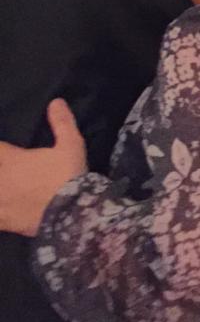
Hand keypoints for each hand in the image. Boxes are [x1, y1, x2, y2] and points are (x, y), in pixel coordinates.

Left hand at [0, 100, 86, 236]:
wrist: (71, 212)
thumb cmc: (68, 175)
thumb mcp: (71, 144)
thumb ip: (61, 122)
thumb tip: (55, 100)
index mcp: (10, 158)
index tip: (3, 150)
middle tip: (7, 170)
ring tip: (4, 187)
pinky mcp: (2, 220)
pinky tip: (2, 208)